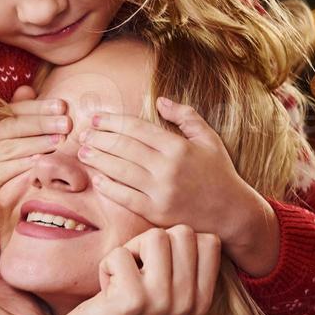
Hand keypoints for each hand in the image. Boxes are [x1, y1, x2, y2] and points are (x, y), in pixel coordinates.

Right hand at [0, 86, 68, 198]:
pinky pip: (3, 171)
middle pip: (13, 126)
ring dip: (36, 144)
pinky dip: (21, 166)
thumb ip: (22, 113)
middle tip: (66, 124)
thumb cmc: (6, 159)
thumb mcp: (13, 134)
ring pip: (9, 148)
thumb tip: (27, 89)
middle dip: (41, 123)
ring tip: (58, 141)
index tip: (62, 106)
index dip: (39, 107)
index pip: (16, 109)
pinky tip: (39, 163)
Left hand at [52, 226, 219, 314]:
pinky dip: (106, 266)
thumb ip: (182, 267)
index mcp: (201, 301)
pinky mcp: (132, 299)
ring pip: (156, 237)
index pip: (210, 242)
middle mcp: (188, 302)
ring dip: (130, 250)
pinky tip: (106, 292)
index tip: (157, 266)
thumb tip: (184, 227)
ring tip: (123, 277)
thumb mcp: (167, 297)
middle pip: (183, 233)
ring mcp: (163, 300)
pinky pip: (120, 253)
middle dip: (152, 242)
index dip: (176, 242)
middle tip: (136, 269)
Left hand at [75, 96, 278, 275]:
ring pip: (120, 170)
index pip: (137, 128)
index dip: (113, 121)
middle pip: (124, 147)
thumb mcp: (208, 138)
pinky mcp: (156, 212)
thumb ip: (185, 116)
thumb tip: (160, 100)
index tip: (96, 118)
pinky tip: (97, 179)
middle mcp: (167, 168)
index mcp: (178, 147)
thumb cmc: (219, 173)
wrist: (232, 213)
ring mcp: (160, 191)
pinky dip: (108, 187)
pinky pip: (125, 198)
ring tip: (83, 152)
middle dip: (99, 138)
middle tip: (83, 134)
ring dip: (97, 160)